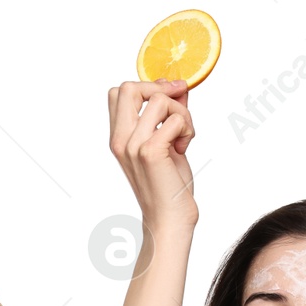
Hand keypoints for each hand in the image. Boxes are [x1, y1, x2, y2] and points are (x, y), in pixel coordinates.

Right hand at [108, 79, 196, 229]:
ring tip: (183, 136)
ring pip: (159, 100)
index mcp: (118, 137)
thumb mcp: (166, 143)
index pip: (118, 92)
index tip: (168, 99)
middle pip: (129, 87)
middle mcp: (120, 140)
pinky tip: (184, 147)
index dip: (145, 87)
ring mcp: (133, 145)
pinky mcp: (150, 152)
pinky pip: (174, 119)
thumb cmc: (168, 184)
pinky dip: (187, 128)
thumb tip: (179, 87)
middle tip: (179, 109)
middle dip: (160, 90)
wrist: (169, 218)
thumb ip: (168, 114)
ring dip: (181, 113)